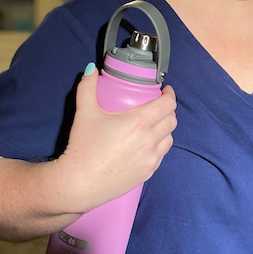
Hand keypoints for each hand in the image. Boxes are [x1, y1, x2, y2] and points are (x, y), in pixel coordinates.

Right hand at [58, 64, 176, 211]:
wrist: (80, 183)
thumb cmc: (83, 148)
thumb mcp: (85, 113)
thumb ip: (87, 87)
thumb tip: (91, 70)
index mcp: (140, 122)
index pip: (168, 104)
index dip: (169, 94)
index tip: (165, 91)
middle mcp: (150, 140)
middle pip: (172, 120)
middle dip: (167, 110)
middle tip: (156, 106)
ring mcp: (151, 159)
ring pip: (169, 138)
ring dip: (165, 129)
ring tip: (153, 125)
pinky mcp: (148, 173)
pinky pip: (161, 155)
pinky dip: (159, 146)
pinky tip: (147, 145)